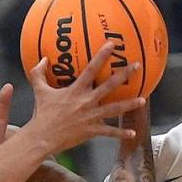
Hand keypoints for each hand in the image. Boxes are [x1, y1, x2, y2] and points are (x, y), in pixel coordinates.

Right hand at [26, 42, 144, 153]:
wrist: (43, 136)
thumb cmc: (41, 113)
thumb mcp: (39, 90)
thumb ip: (39, 73)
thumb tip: (43, 59)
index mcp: (76, 90)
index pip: (91, 69)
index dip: (102, 56)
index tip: (112, 45)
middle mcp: (87, 101)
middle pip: (110, 86)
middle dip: (124, 75)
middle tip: (137, 66)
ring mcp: (91, 116)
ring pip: (114, 109)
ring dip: (129, 105)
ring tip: (142, 100)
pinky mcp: (92, 130)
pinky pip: (109, 132)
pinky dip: (121, 134)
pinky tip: (133, 134)